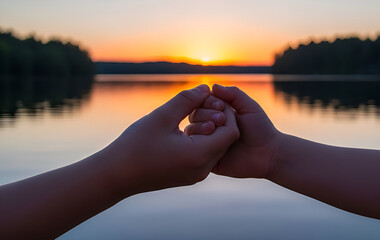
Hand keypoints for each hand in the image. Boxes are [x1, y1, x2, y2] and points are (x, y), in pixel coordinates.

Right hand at [104, 84, 239, 195]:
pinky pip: (205, 156)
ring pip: (216, 148)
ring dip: (209, 130)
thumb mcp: (162, 116)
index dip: (226, 112)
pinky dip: (201, 140)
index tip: (209, 100)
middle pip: (225, 140)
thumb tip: (206, 87)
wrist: (116, 176)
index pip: (231, 131)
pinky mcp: (189, 177)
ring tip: (189, 118)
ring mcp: (196, 175)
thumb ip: (187, 100)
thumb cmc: (135, 145)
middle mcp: (202, 169)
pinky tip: (184, 130)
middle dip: (217, 119)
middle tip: (199, 106)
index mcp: (199, 155)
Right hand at [187, 84, 279, 178]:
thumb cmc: (261, 128)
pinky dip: (199, 145)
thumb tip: (213, 86)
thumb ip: (234, 94)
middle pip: (194, 115)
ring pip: (191, 131)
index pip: (202, 102)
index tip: (221, 106)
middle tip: (220, 119)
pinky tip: (209, 143)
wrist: (268, 155)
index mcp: (218, 112)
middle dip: (204, 114)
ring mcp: (207, 142)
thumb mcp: (249, 107)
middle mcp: (210, 126)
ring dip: (200, 128)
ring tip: (213, 129)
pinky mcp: (207, 158)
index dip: (207, 102)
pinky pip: (196, 151)